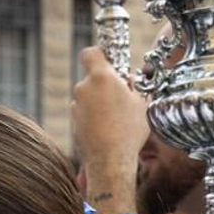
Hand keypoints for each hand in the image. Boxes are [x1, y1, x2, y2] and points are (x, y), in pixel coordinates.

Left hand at [71, 46, 147, 213]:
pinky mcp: (73, 121)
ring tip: (116, 117)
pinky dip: (93, 115)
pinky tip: (107, 128)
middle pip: (92, 77)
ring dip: (99, 101)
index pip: (90, 53)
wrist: (110, 160)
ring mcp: (76, 105)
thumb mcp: (140, 103)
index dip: (99, 54)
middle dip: (104, 84)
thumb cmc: (129, 131)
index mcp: (101, 77)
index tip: (109, 61)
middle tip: (121, 95)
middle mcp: (84, 88)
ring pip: (88, 96)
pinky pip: (85, 111)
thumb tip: (127, 82)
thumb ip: (131, 87)